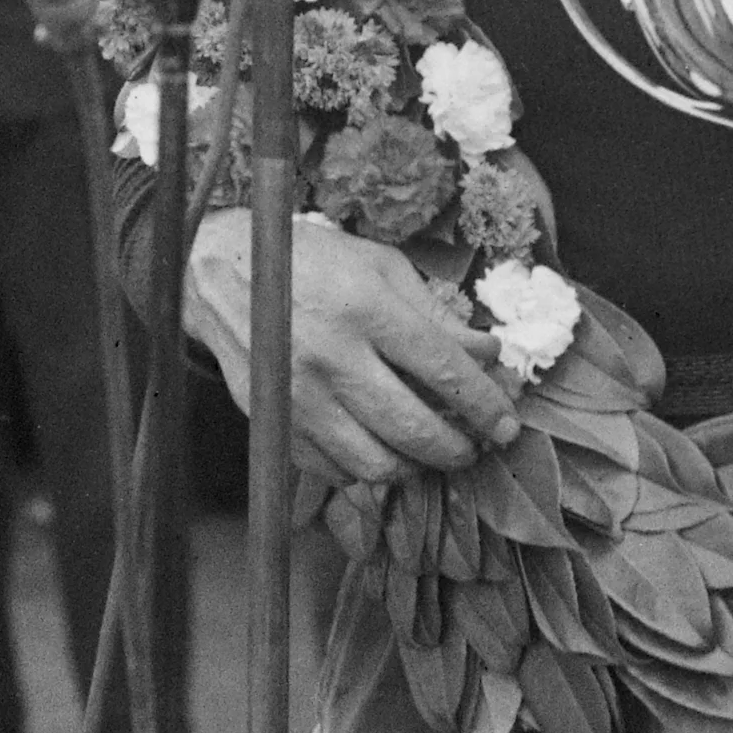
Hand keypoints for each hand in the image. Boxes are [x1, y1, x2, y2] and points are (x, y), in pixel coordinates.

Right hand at [185, 209, 517, 485]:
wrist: (224, 274)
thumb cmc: (315, 262)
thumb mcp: (382, 267)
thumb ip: (437, 315)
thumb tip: (490, 355)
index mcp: (367, 308)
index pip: (445, 371)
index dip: (486, 406)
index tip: (508, 426)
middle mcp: (332, 357)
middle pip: (414, 429)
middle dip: (458, 449)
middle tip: (474, 447)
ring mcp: (299, 398)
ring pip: (375, 464)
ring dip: (416, 467)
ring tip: (430, 452)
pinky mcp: (275, 424)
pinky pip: (334, 471)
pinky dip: (367, 470)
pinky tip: (381, 448)